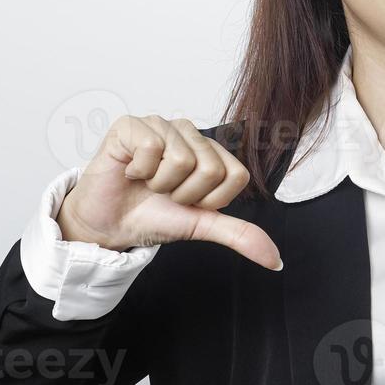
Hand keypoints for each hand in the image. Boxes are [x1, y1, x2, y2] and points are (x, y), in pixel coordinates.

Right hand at [56, 114, 282, 270]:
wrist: (109, 226)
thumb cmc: (152, 217)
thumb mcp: (201, 226)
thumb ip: (239, 235)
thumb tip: (275, 260)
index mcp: (211, 151)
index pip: (236, 175)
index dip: (211, 200)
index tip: (189, 202)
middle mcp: (189, 132)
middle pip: (210, 169)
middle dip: (184, 194)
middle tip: (163, 193)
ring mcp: (161, 125)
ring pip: (182, 159)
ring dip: (160, 184)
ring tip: (146, 182)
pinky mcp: (131, 124)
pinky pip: (151, 147)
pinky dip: (139, 171)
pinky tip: (130, 171)